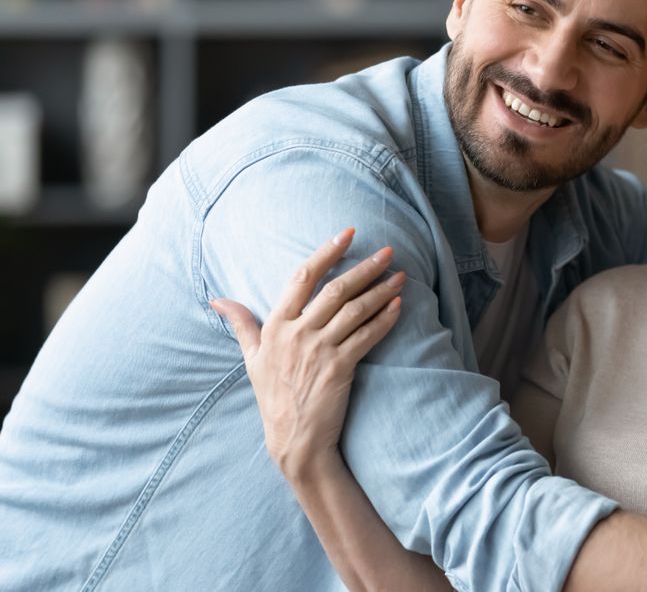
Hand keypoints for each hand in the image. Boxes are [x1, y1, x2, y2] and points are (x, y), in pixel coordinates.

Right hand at [209, 228, 404, 479]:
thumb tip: (218, 300)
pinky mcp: (339, 368)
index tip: (349, 234)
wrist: (294, 440)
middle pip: (335, 289)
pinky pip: (367, 336)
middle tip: (388, 250)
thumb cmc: (273, 397)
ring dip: (381, 289)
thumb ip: (241, 324)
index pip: (302, 277)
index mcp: (275, 325)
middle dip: (365, 266)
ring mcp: (318, 350)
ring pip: (355, 309)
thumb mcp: (251, 358)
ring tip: (400, 275)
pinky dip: (384, 318)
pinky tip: (398, 305)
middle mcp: (296, 333)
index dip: (327, 252)